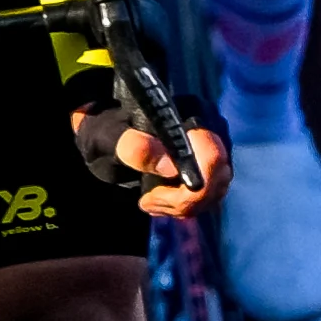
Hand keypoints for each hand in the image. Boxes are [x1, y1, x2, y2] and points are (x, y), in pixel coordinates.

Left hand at [73, 108, 229, 218]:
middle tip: (147, 201)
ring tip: (149, 201)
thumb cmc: (105, 130)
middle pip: (215, 179)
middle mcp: (208, 131)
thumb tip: (170, 166)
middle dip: (182, 199)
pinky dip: (182, 207)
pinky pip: (206, 198)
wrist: (107, 135)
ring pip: (212, 193)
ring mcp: (211, 152)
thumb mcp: (107, 136)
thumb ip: (133, 146)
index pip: (212, 153)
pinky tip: (157, 203)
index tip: (156, 192)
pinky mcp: (208, 169)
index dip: (193, 180)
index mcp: (187, 113)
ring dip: (180, 205)